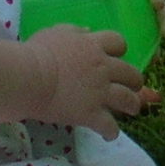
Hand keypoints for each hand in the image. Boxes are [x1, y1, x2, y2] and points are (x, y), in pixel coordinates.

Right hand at [25, 24, 159, 136]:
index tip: (115, 56)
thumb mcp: (56, 33)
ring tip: (132, 109)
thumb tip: (88, 31)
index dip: (119, 50)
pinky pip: (109, 126)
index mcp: (94, 46)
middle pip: (131, 73)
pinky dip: (111, 131)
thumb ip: (75, 31)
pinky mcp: (91, 114)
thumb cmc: (37, 52)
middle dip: (134, 80)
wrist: (29, 77)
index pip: (119, 42)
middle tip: (132, 86)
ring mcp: (100, 92)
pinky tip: (109, 134)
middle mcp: (103, 68)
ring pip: (128, 99)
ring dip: (133, 104)